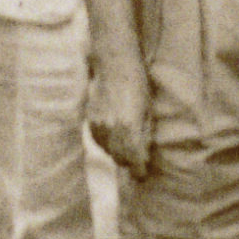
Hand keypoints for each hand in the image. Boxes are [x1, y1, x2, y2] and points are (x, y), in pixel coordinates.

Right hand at [88, 51, 151, 176]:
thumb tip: (143, 154)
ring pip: (108, 151)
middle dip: (130, 162)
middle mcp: (112, 129)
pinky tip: (114, 139)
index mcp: (130, 127)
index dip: (139, 170)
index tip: (142, 174)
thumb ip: (145, 134)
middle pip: (120, 158)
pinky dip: (107, 144)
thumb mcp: (148, 109)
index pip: (134, 159)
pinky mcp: (90, 120)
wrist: (113, 64)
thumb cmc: (137, 83)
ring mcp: (99, 125)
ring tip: (126, 148)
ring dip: (118, 153)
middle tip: (137, 161)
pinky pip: (99, 141)